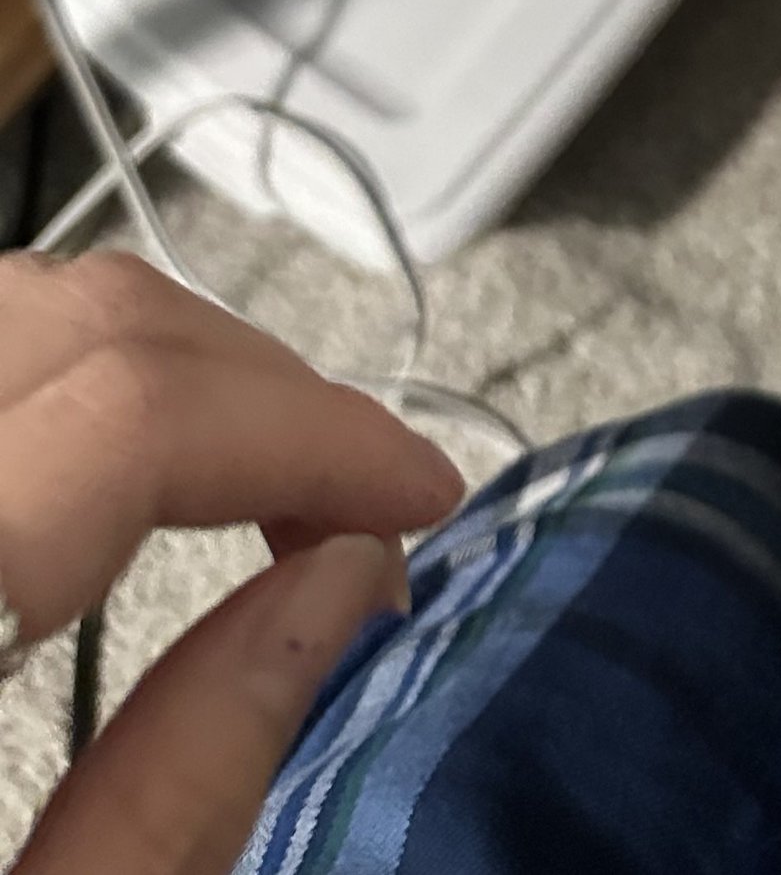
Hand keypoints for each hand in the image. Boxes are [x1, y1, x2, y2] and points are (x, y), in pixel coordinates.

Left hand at [1, 253, 463, 874]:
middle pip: (82, 324)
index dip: (311, 435)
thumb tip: (339, 596)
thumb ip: (174, 791)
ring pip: (23, 313)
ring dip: (159, 370)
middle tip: (356, 502)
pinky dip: (68, 384)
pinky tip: (115, 484)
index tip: (417, 498)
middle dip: (258, 389)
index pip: (131, 415)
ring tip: (253, 485)